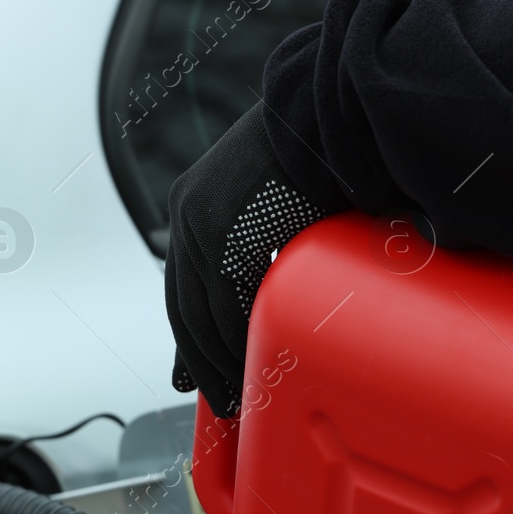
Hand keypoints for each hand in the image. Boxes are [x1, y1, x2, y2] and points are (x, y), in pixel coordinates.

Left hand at [165, 102, 326, 417]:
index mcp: (192, 205)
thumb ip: (256, 250)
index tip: (189, 376)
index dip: (187, 340)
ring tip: (241, 395)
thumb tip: (261, 301)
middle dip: (201, 362)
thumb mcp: (271, 206)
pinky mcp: (227, 235)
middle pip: (184, 310)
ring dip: (220, 361)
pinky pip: (227, 305)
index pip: (181, 289)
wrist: (331, 113)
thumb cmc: (318, 158)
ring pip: (203, 316)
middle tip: (224, 400)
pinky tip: (253, 366)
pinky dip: (239, 341)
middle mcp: (187, 215)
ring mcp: (201, 225)